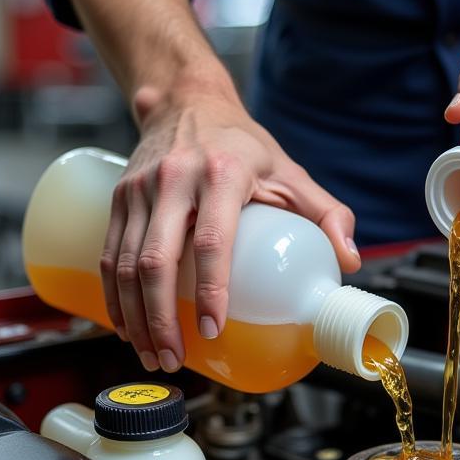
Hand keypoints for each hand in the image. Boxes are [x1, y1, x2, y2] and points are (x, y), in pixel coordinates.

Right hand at [101, 82, 359, 372]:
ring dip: (134, 317)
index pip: (212, 240)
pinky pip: (109, 254)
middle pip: (156, 260)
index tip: (213, 330)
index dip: (211, 290)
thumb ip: (328, 214)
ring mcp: (139, 189)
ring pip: (124, 263)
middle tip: (175, 358)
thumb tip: (350, 262)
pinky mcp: (118, 197)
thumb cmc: (244, 145)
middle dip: (161, 319)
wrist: (187, 101)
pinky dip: (113, 297)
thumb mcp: (291, 173)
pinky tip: (126, 327)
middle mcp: (174, 179)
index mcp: (222, 174)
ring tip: (153, 355)